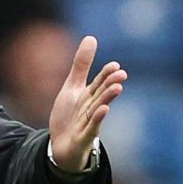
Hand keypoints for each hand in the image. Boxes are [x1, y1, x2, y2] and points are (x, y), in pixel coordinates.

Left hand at [48, 36, 127, 171]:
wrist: (61, 145)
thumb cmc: (70, 115)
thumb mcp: (72, 87)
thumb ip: (81, 65)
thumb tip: (91, 37)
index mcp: (89, 96)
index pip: (99, 83)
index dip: (106, 75)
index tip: (115, 65)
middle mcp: (91, 108)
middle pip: (101, 94)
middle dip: (110, 84)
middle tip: (121, 74)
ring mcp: (88, 123)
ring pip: (98, 110)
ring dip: (107, 99)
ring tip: (117, 88)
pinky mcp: (83, 137)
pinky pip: (91, 128)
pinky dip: (97, 120)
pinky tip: (104, 110)